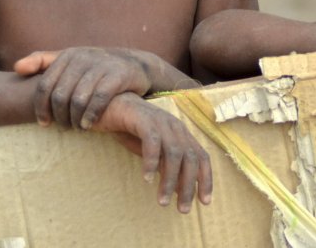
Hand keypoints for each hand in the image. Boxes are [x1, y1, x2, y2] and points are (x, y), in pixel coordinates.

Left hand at [14, 48, 151, 129]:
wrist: (133, 64)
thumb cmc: (94, 67)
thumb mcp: (70, 60)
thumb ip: (42, 61)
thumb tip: (16, 68)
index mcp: (67, 55)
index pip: (45, 85)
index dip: (41, 107)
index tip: (43, 124)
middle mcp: (82, 57)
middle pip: (60, 95)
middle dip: (59, 116)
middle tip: (63, 128)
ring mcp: (101, 65)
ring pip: (78, 99)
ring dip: (75, 119)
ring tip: (76, 129)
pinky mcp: (118, 75)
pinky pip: (99, 99)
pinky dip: (91, 115)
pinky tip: (89, 125)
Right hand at [96, 93, 211, 213]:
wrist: (109, 105)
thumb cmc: (131, 130)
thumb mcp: (153, 153)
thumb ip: (167, 167)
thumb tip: (180, 190)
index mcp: (181, 133)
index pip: (202, 157)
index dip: (206, 180)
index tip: (204, 202)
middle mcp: (175, 126)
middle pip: (190, 158)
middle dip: (188, 186)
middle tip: (182, 209)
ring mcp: (161, 121)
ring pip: (174, 153)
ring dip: (169, 180)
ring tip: (162, 200)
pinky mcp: (144, 119)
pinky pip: (152, 142)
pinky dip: (151, 161)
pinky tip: (146, 178)